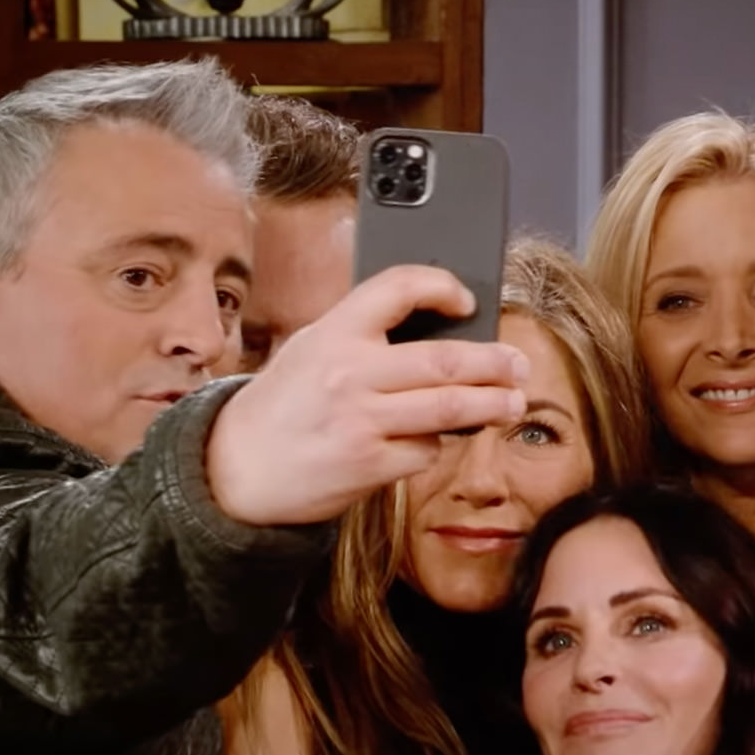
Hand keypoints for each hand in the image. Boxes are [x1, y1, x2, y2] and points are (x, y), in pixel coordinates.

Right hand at [206, 265, 527, 524]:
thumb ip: (361, 334)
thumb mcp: (310, 348)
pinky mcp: (371, 465)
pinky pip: (426, 450)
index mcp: (335, 331)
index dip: (442, 286)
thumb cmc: (282, 405)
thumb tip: (435, 327)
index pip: (398, 287)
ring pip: (450, 408)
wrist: (237, 468)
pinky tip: (438, 439)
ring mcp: (363, 421)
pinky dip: (438, 444)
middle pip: (445, 358)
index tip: (466, 301)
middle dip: (494, 362)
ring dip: (492, 405)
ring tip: (513, 403)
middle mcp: (351, 372)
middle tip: (518, 365)